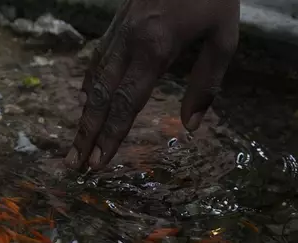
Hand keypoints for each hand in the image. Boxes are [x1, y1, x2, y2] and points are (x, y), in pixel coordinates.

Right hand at [65, 0, 238, 170]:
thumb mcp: (224, 37)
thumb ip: (206, 83)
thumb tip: (191, 127)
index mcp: (155, 50)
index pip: (126, 104)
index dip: (111, 136)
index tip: (98, 163)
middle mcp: (129, 43)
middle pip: (100, 98)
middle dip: (86, 134)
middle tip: (73, 164)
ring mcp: (119, 32)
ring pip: (93, 79)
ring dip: (83, 115)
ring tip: (75, 142)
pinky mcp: (117, 23)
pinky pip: (97, 59)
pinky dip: (87, 83)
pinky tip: (83, 98)